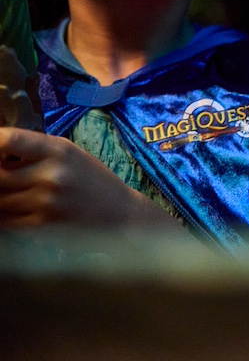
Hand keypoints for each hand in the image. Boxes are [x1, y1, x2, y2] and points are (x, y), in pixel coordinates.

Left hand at [0, 128, 178, 228]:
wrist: (119, 213)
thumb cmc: (92, 180)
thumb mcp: (71, 154)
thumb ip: (35, 151)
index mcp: (59, 150)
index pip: (10, 140)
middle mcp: (50, 175)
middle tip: (6, 173)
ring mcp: (44, 202)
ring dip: (0, 194)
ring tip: (13, 190)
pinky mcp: (41, 225)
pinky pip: (5, 219)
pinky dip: (3, 213)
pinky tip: (14, 207)